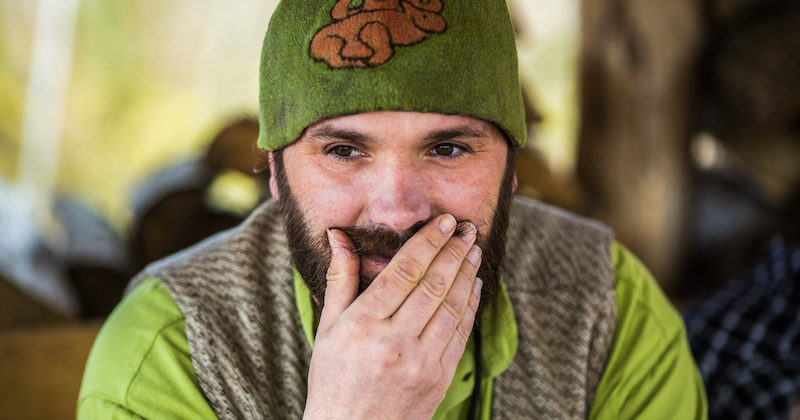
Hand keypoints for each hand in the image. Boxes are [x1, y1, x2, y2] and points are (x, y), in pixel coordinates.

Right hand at [303, 214, 482, 419]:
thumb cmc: (333, 379)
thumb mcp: (328, 329)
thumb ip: (340, 279)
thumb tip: (338, 236)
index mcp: (363, 325)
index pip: (405, 271)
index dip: (428, 241)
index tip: (444, 221)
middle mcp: (394, 342)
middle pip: (434, 284)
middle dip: (454, 251)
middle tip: (468, 228)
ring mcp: (421, 362)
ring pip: (452, 306)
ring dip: (467, 273)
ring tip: (473, 249)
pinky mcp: (439, 378)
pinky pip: (460, 333)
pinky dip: (470, 305)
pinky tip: (474, 285)